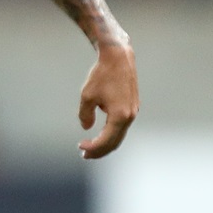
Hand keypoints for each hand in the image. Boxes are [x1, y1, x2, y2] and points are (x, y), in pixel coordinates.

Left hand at [78, 42, 138, 158]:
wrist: (118, 57)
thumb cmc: (101, 75)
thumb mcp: (87, 95)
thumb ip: (85, 114)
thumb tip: (87, 128)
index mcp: (120, 116)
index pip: (106, 140)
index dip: (93, 148)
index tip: (80, 147)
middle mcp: (130, 116)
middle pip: (115, 142)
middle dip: (100, 150)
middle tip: (84, 155)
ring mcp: (133, 111)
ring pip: (120, 135)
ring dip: (106, 143)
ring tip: (91, 147)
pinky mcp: (132, 106)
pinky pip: (122, 126)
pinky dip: (112, 133)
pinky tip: (101, 133)